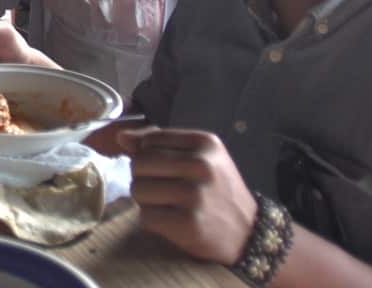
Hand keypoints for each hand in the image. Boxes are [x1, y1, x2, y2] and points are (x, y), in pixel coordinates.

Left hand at [118, 127, 257, 265]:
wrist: (250, 234)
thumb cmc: (218, 191)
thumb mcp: (199, 158)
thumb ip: (159, 144)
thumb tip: (121, 137)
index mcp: (204, 142)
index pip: (149, 140)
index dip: (148, 156)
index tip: (166, 170)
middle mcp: (201, 165)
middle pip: (139, 164)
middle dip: (144, 178)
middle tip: (166, 191)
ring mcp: (195, 195)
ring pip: (138, 190)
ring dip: (146, 201)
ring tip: (170, 206)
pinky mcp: (188, 224)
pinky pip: (145, 217)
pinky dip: (153, 221)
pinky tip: (173, 222)